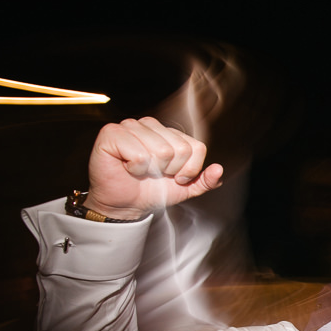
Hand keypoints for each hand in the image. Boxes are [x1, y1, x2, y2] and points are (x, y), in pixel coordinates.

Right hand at [86, 117, 223, 219]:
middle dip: (169, 170)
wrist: (126, 205)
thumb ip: (205, 180)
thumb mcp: (185, 189)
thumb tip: (218, 170)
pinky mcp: (112, 133)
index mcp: (171, 133)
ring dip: (151, 170)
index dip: (188, 170)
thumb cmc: (151, 192)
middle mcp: (151, 125)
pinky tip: (128, 167)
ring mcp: (131, 126)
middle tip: (154, 174)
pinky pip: (138, 154)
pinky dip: (135, 168)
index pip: (197, 147)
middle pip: (180, 149)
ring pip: (161, 151)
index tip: (173, 177)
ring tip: (140, 170)